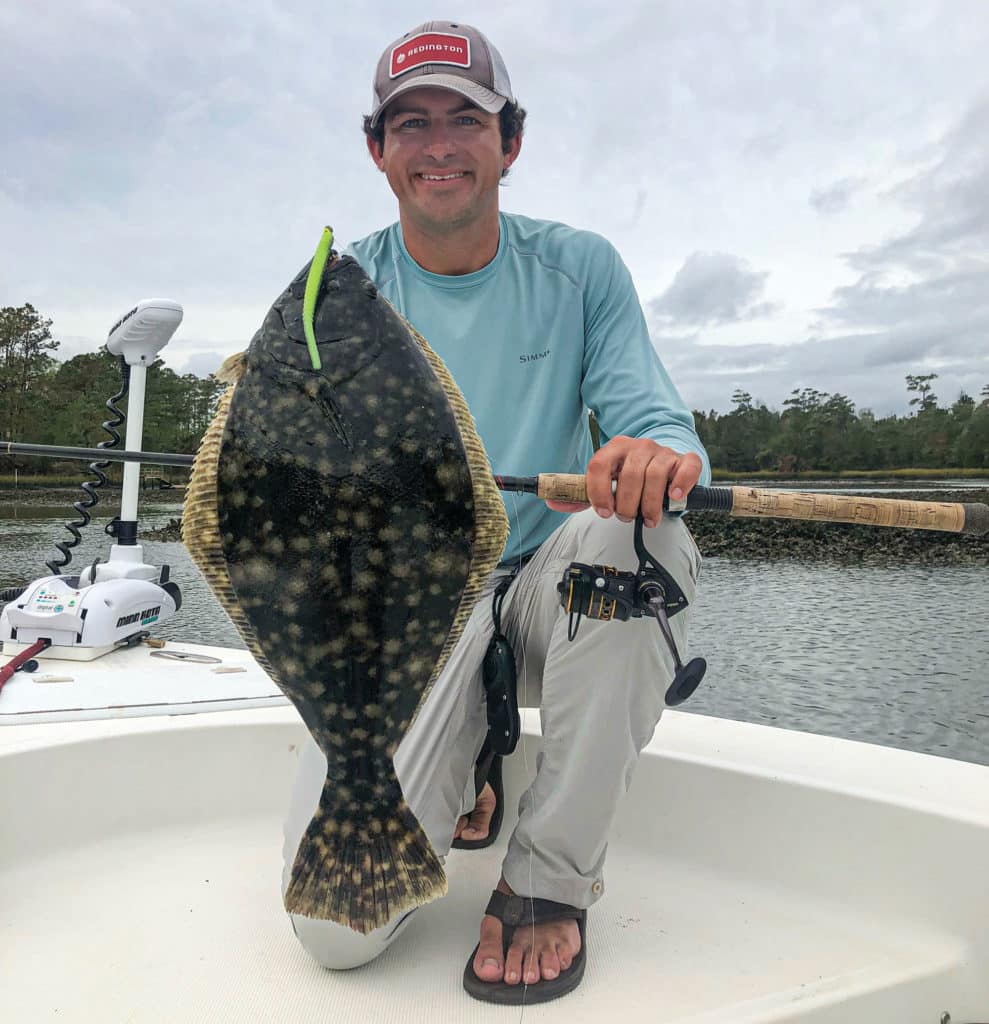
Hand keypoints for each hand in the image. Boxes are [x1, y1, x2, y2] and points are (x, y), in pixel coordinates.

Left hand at [545, 436, 701, 527]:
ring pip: (655, 477)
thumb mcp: (605, 483)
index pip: (599, 465)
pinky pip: (685, 469)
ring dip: (650, 505)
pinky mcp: (684, 460)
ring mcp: (663, 452)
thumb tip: (551, 501)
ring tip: (648, 518)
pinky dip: (679, 485)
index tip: (603, 511)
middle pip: (630, 476)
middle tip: (626, 516)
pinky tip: (673, 498)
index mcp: (614, 448)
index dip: (598, 492)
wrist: (664, 462)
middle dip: (626, 505)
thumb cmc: (632, 475)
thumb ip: (580, 494)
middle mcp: (639, 447)